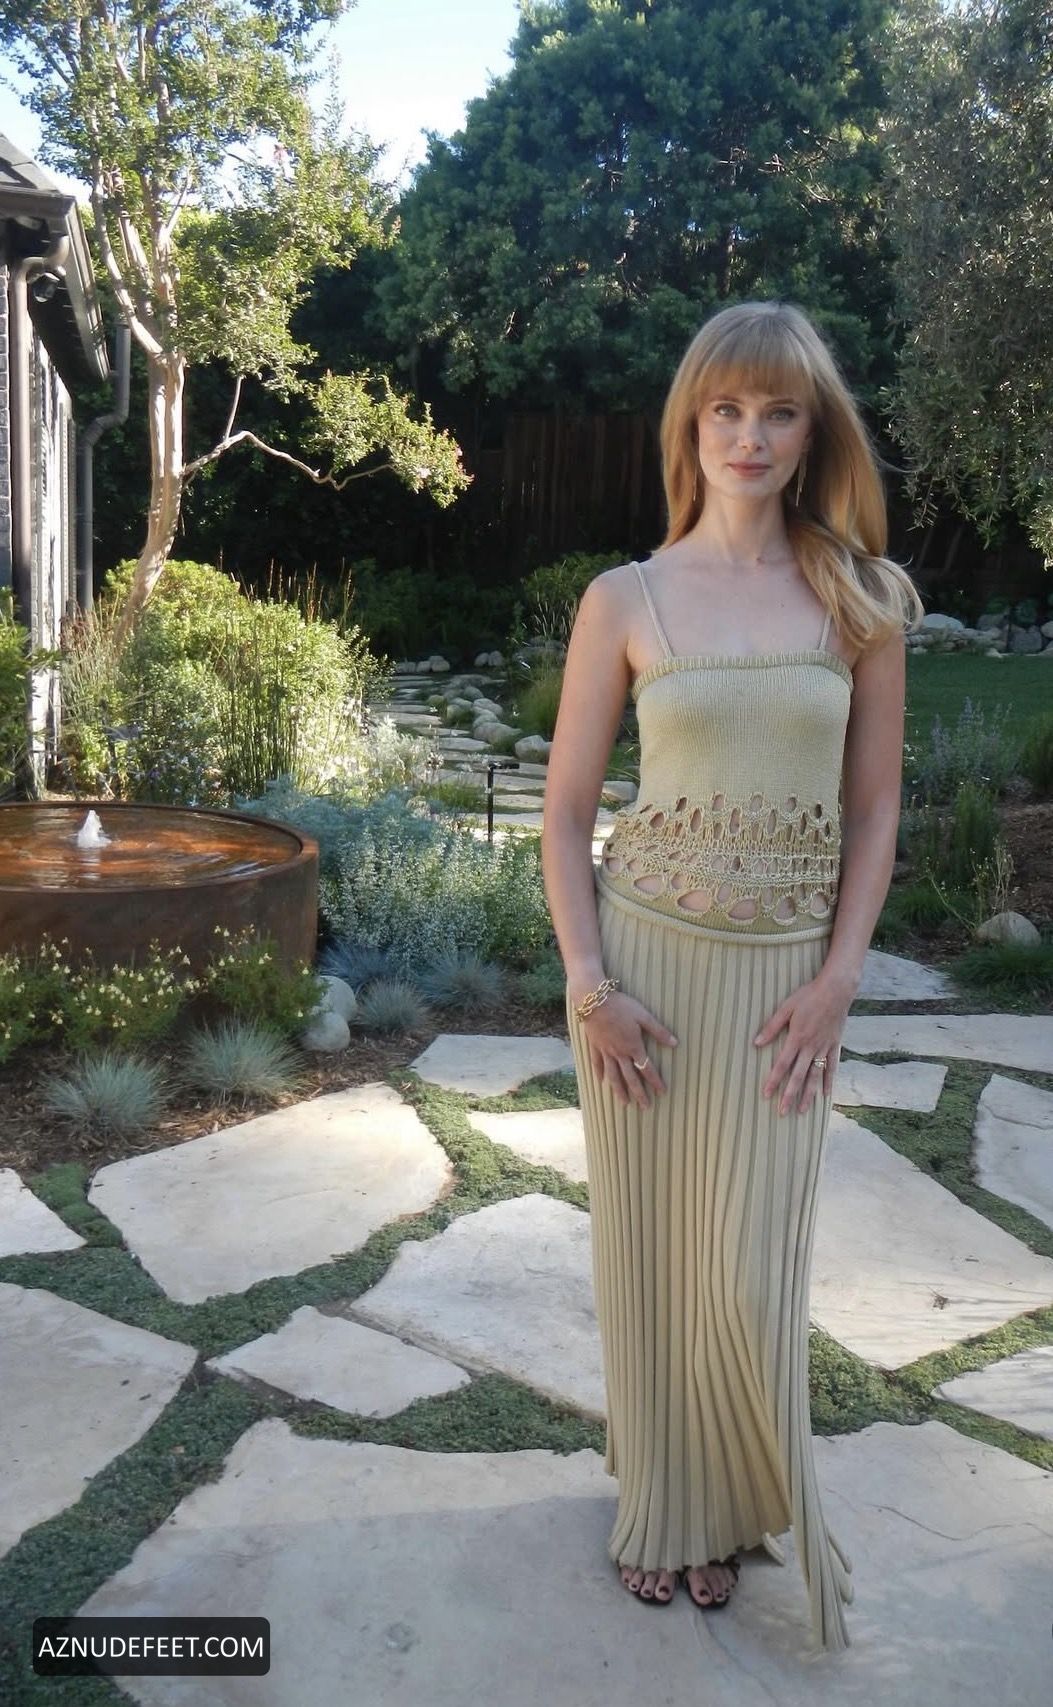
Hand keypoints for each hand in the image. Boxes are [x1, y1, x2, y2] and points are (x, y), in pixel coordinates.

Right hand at [580, 991, 678, 1108]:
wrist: (594, 1000)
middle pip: (630, 1077)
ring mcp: (605, 1051)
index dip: (655, 1081)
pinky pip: (597, 1063)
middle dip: (639, 1093)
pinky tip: (601, 1082)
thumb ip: (659, 1031)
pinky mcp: (595, 1046)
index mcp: (633, 1046)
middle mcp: (619, 1053)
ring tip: (624, 1103)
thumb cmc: (621, 1006)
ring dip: (619, 1090)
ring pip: (613, 1075)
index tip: (662, 1093)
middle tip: (645, 1107)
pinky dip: (599, 1073)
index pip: (647, 1068)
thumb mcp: (643, 1016)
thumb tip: (675, 1043)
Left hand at [751, 969, 853, 1115]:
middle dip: (789, 1095)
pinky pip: (832, 1067)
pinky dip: (829, 1081)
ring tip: (802, 1110)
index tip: (766, 1095)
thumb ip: (772, 1027)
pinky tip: (826, 1095)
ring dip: (809, 1094)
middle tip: (782, 1112)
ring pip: (816, 1076)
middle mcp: (811, 1047)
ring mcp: (825, 1047)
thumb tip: (756, 1043)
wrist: (836, 990)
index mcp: (797, 1038)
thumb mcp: (786, 1007)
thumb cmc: (809, 995)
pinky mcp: (835, 1045)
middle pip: (798, 1076)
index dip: (773, 1080)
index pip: (782, 1065)